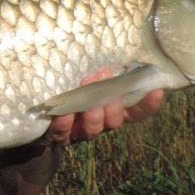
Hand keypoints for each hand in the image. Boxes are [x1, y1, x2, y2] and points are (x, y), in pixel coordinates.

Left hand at [42, 68, 163, 146]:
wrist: (37, 117)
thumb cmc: (68, 90)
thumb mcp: (86, 82)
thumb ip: (100, 76)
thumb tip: (111, 58)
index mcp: (109, 111)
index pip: (134, 112)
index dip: (147, 105)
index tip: (157, 91)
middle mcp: (98, 124)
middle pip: (113, 123)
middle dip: (113, 108)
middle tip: (109, 93)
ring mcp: (78, 133)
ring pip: (91, 130)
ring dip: (91, 115)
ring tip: (87, 100)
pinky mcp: (56, 137)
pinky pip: (61, 133)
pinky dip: (63, 123)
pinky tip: (62, 114)